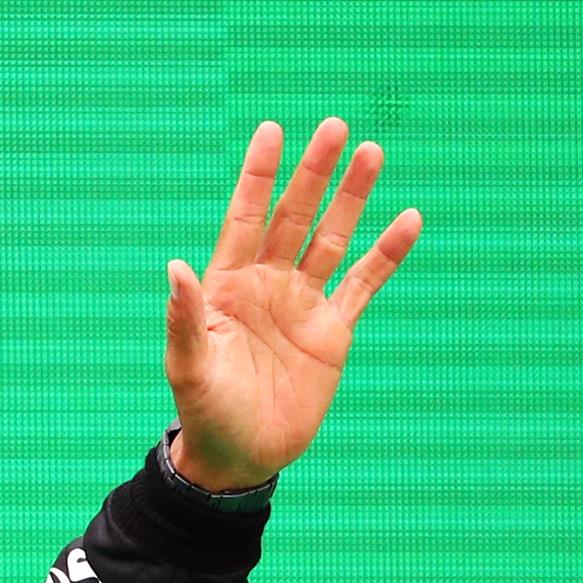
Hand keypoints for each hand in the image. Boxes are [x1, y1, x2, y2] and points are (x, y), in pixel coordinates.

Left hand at [164, 117, 423, 490]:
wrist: (241, 456)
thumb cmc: (205, 411)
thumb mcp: (189, 366)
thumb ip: (184, 318)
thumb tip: (175, 266)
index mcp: (226, 286)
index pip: (243, 218)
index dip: (257, 176)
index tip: (270, 131)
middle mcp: (266, 285)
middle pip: (293, 217)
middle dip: (313, 174)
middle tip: (335, 126)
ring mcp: (302, 304)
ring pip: (331, 239)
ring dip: (351, 199)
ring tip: (371, 153)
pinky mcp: (333, 331)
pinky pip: (364, 283)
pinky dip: (387, 254)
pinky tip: (408, 220)